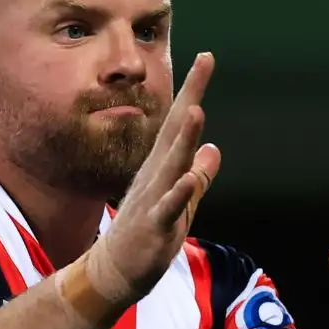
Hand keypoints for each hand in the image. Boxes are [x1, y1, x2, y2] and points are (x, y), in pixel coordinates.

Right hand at [88, 51, 222, 299]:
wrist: (114, 270)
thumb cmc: (146, 232)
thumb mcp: (181, 201)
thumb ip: (200, 176)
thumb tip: (215, 148)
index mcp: (164, 166)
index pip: (181, 122)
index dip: (193, 90)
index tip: (206, 58)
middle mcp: (157, 175)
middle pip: (176, 131)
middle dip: (190, 97)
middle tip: (203, 62)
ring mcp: (154, 199)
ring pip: (171, 165)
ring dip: (183, 140)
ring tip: (196, 111)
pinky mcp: (153, 227)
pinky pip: (167, 208)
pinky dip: (178, 193)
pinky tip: (187, 178)